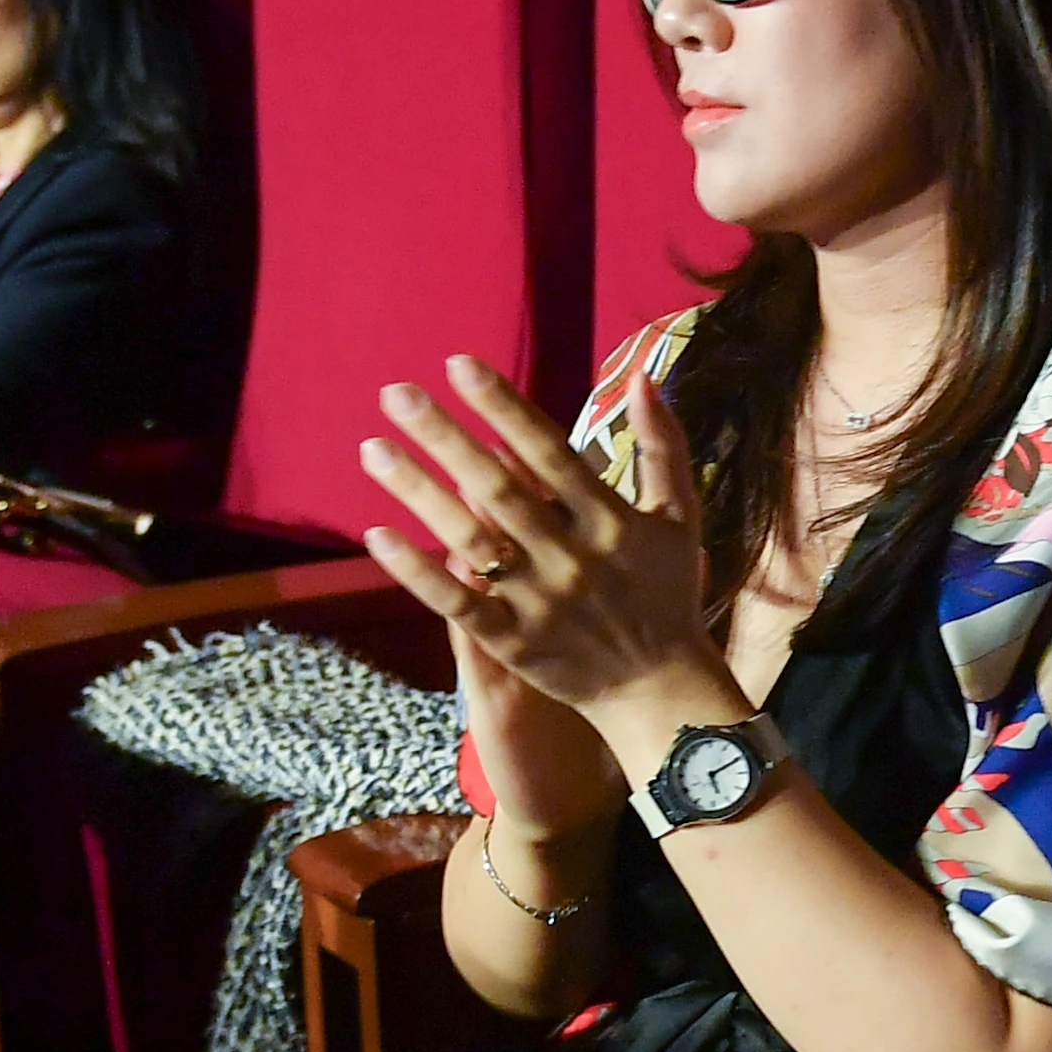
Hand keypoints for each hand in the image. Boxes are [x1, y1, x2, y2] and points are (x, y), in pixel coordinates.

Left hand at [353, 354, 733, 767]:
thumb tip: (641, 376)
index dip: (504, 408)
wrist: (658, 687)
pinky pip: (457, 603)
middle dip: (446, 438)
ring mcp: (538, 601)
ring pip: (469, 540)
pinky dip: (416, 572)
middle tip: (396, 394)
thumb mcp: (679, 515)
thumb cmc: (667, 591)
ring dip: (418, 493)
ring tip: (372, 449)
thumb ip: (663, 446)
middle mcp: (571, 556)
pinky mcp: (512, 641)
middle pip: (499, 488)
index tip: (458, 365)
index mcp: (610, 519)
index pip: (549, 452)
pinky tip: (377, 535)